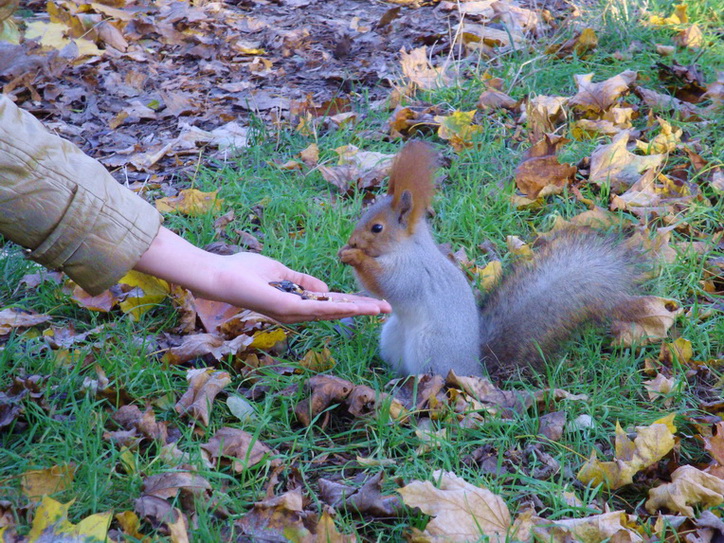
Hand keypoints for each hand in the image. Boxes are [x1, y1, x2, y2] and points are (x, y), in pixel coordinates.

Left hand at [135, 227, 390, 323]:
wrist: (219, 276)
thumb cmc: (243, 272)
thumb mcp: (280, 273)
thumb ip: (302, 281)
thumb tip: (326, 290)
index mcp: (295, 303)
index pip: (329, 305)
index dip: (351, 304)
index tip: (372, 304)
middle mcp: (296, 312)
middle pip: (335, 312)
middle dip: (361, 310)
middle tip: (386, 310)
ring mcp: (292, 312)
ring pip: (331, 312)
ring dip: (357, 311)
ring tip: (379, 309)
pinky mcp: (286, 308)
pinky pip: (317, 309)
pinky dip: (338, 308)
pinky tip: (355, 308)